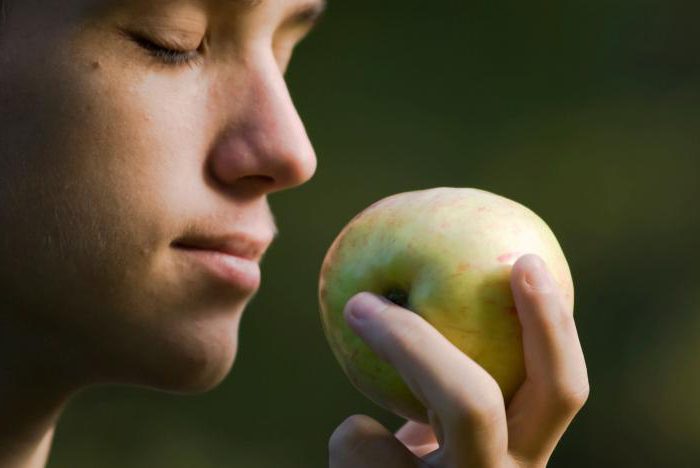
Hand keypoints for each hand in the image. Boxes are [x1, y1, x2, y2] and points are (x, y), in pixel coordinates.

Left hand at [329, 254, 588, 466]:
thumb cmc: (419, 467)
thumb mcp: (448, 431)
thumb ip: (452, 383)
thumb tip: (432, 288)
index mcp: (523, 455)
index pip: (560, 392)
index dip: (553, 327)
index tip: (526, 260)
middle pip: (474, 401)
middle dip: (425, 336)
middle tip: (394, 281)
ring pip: (407, 415)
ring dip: (389, 344)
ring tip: (357, 308)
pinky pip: (358, 440)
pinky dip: (353, 435)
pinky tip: (359, 450)